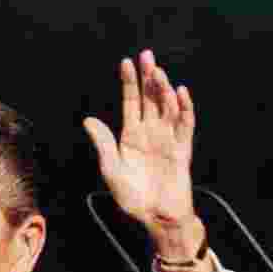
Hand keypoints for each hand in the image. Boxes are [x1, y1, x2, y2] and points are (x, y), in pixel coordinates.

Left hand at [83, 50, 195, 235]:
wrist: (154, 216)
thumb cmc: (132, 196)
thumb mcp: (111, 168)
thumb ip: (103, 143)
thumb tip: (88, 119)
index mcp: (131, 136)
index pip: (131, 103)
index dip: (129, 83)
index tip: (125, 63)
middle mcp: (150, 133)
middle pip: (150, 99)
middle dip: (148, 77)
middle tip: (146, 55)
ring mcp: (167, 139)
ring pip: (167, 107)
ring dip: (163, 89)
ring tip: (157, 72)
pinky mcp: (182, 149)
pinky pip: (185, 125)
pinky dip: (184, 108)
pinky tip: (180, 92)